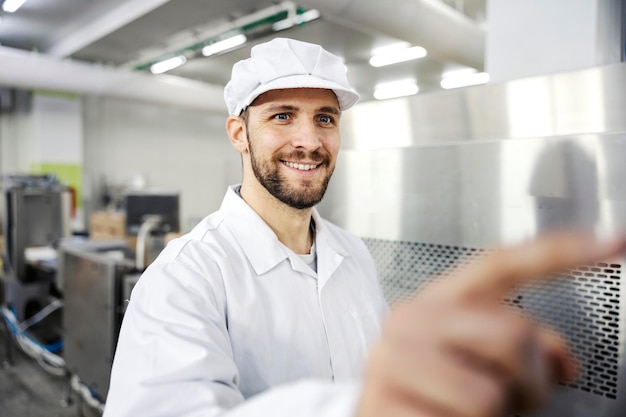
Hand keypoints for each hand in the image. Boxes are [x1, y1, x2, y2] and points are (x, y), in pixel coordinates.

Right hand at [356, 231, 625, 416]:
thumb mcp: (476, 360)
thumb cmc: (432, 390)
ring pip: (489, 396)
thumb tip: (561, 360)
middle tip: (511, 401)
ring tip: (468, 414)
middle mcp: (411, 318)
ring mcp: (391, 358)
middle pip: (512, 334)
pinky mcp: (381, 402)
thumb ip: (517, 343)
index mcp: (438, 300)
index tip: (614, 242)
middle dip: (530, 381)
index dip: (559, 252)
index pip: (499, 264)